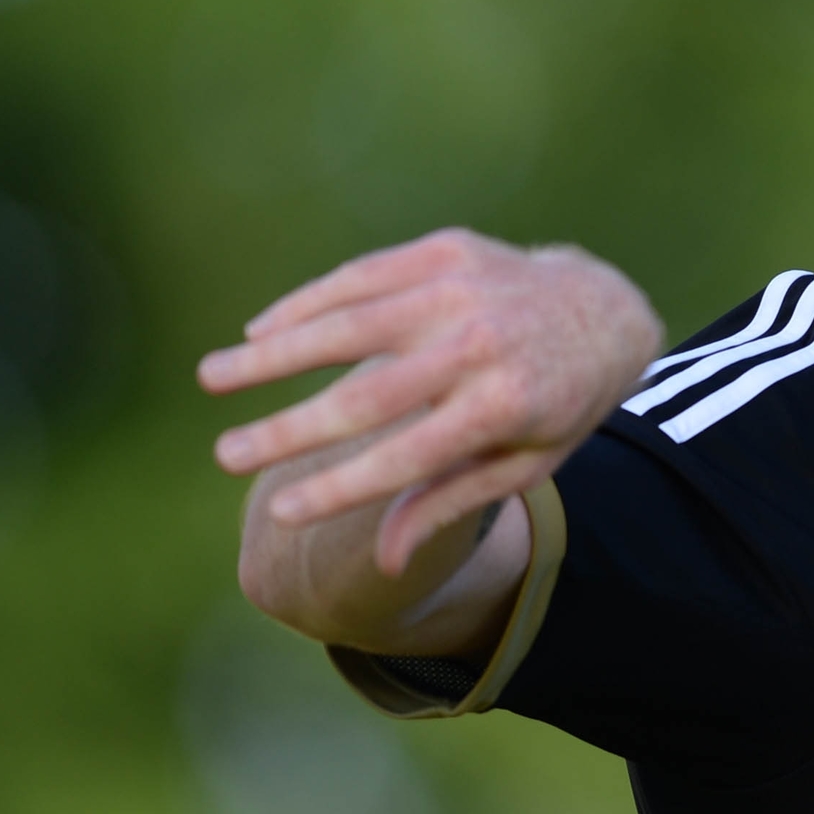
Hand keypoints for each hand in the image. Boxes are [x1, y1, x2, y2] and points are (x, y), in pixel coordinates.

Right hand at [202, 230, 662, 573]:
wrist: (601, 309)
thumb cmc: (555, 404)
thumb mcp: (522, 464)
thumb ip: (449, 504)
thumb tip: (382, 564)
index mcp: (505, 408)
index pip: (406, 458)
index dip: (341, 487)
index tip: (281, 510)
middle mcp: (481, 344)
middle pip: (366, 397)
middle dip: (287, 429)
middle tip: (224, 455)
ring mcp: (462, 289)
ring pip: (348, 324)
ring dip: (273, 354)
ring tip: (212, 378)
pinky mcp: (445, 249)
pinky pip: (361, 277)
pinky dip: (307, 304)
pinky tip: (261, 330)